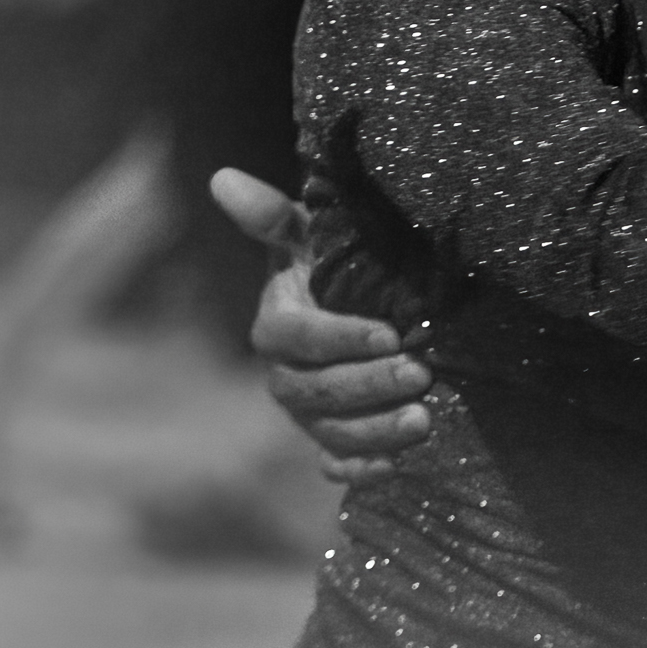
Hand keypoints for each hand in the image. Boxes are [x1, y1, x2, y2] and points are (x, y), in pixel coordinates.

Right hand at [212, 169, 431, 482]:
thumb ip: (274, 216)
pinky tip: (394, 468)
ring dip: (374, 431)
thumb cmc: (337, 264)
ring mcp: (305, 414)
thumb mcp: (312, 236)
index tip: (392, 333)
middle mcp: (284, 375)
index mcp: (277, 325)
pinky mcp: (329, 440)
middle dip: (368, 385)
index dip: (342, 338)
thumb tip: (222, 177)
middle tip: (421, 373)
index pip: (299, 339)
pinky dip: (361, 470)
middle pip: (314, 391)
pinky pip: (336, 465)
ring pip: (328, 431)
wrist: (364, 305)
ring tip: (424, 420)